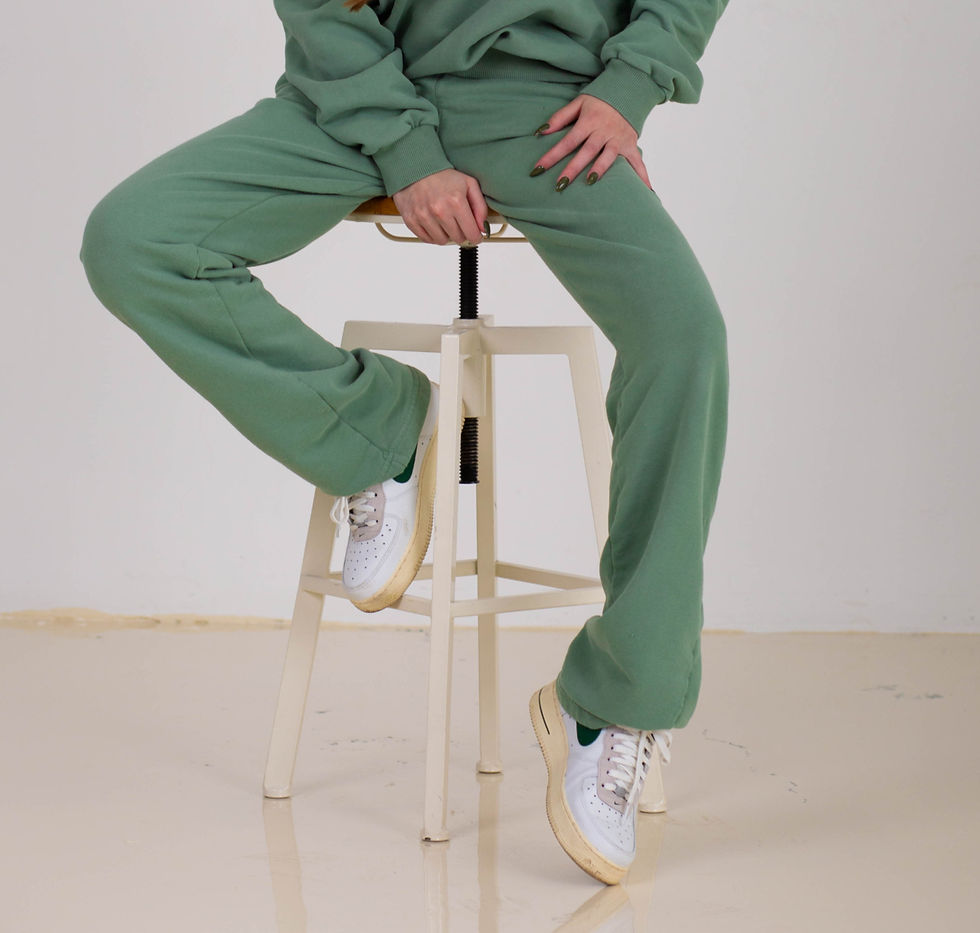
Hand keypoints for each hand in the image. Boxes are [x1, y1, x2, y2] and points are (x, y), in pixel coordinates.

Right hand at [392, 168, 489, 245]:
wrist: (417, 167)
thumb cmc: (443, 176)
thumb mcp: (469, 184)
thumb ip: (480, 207)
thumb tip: (483, 228)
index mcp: (456, 202)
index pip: (472, 234)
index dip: (476, 236)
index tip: (475, 234)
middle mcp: (440, 211)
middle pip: (458, 238)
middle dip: (461, 233)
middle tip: (458, 222)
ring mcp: (424, 216)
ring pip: (442, 241)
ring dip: (446, 234)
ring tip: (444, 221)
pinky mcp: (411, 220)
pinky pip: (426, 239)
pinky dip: (432, 235)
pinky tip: (434, 224)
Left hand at [530, 95, 652, 189]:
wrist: (629, 89)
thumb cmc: (599, 100)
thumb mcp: (578, 103)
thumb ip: (560, 118)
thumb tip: (540, 132)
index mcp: (589, 121)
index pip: (567, 141)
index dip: (552, 155)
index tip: (538, 169)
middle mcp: (604, 130)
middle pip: (586, 151)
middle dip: (573, 168)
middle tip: (560, 185)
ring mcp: (618, 138)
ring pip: (608, 156)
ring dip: (600, 169)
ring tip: (589, 182)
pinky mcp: (631, 144)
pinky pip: (637, 162)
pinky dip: (642, 176)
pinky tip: (646, 191)